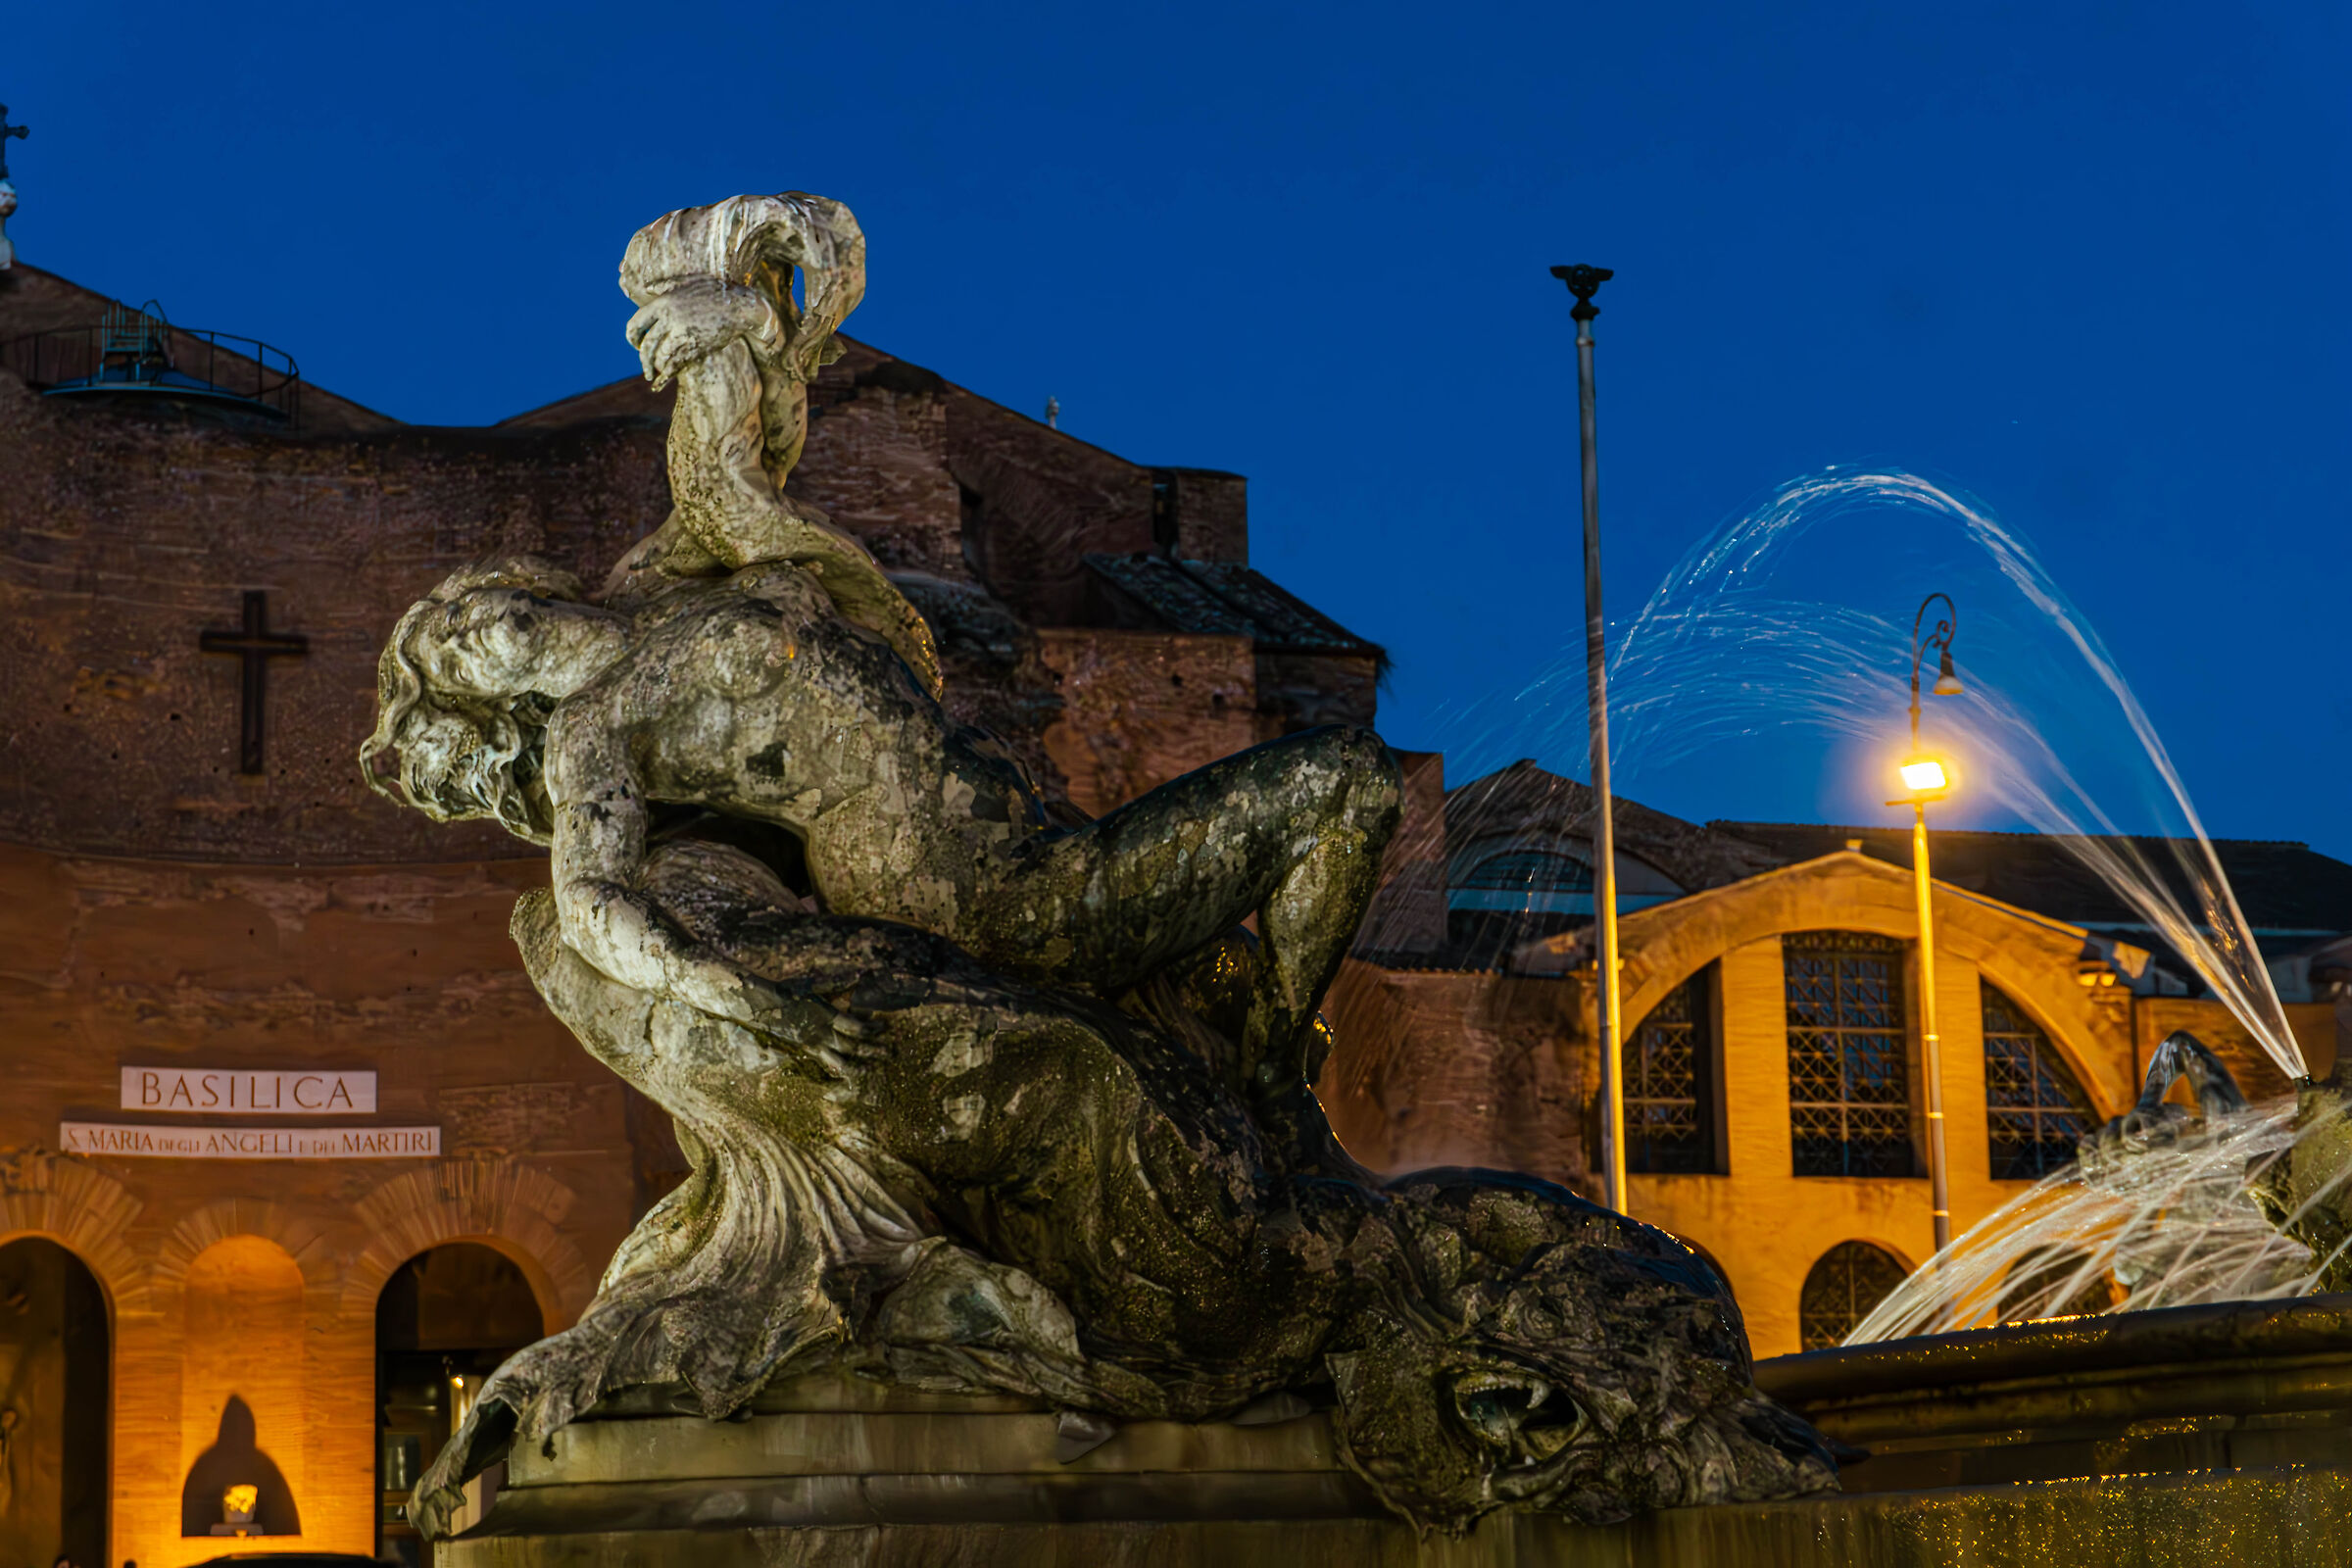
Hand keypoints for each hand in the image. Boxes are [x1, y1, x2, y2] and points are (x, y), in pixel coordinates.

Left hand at [626, 280, 776, 389]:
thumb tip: (648, 289)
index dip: (632, 338)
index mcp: (663, 303)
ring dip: (657, 368)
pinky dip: (667, 374)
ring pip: (660, 357)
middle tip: (646, 369)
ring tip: (659, 373)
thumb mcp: (687, 281)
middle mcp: (669, 319)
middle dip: (644, 360)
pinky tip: (663, 381)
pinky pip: (675, 364)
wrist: (740, 306)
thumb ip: (664, 286)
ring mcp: (683, 334)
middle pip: (647, 345)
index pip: (635, 324)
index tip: (636, 345)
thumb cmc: (715, 291)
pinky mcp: (696, 347)